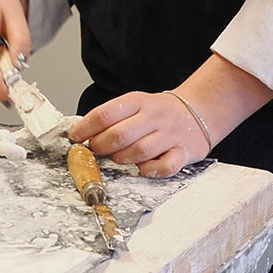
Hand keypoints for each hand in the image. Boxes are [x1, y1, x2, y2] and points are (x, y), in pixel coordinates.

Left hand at [68, 91, 208, 177]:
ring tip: (117, 158)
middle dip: (100, 146)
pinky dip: (150, 170)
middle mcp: (153, 117)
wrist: (197, 111)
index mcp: (137, 101)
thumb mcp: (135, 105)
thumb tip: (81, 134)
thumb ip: (112, 118)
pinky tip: (142, 168)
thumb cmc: (157, 113)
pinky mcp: (184, 152)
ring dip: (122, 158)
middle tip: (95, 150)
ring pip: (140, 151)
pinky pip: (165, 166)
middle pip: (119, 134)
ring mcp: (170, 135)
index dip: (85, 128)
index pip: (104, 114)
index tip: (74, 137)